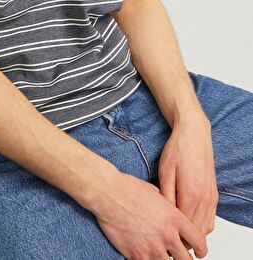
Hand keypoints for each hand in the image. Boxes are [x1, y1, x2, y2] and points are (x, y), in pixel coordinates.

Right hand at [92, 170, 207, 258]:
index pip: (199, 242)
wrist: (108, 193)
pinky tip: (144, 255)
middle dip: (184, 259)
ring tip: (160, 255)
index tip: (199, 252)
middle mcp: (167, 235)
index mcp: (174, 218)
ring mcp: (153, 248)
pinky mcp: (137, 256)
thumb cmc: (128, 188)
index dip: (201, 250)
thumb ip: (167, 208)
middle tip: (180, 257)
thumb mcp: (155, 193)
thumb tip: (171, 213)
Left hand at [157, 116, 218, 251]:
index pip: (184, 228)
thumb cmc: (177, 150)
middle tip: (167, 239)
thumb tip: (164, 216)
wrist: (194, 134)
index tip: (161, 237)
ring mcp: (212, 198)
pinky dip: (201, 226)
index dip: (172, 235)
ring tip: (176, 233)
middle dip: (182, 239)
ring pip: (205, 228)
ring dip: (193, 235)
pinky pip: (210, 219)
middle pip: (196, 233)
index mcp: (191, 195)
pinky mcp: (214, 194)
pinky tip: (188, 222)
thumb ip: (166, 196)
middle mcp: (205, 200)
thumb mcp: (165, 171)